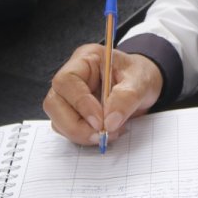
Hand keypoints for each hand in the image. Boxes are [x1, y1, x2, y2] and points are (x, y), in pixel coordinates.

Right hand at [43, 43, 163, 145]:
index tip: (100, 122)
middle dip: (75, 125)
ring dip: (79, 133)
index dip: (80, 103)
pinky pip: (68, 130)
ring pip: (57, 120)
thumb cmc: (139, 76)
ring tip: (107, 134)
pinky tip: (104, 134)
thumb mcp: (140, 82)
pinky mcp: (73, 114)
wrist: (143, 84)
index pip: (67, 81)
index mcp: (85, 60)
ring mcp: (69, 97)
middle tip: (100, 135)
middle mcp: (72, 78)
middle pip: (54, 103)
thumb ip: (126, 98)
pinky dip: (83, 137)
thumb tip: (109, 122)